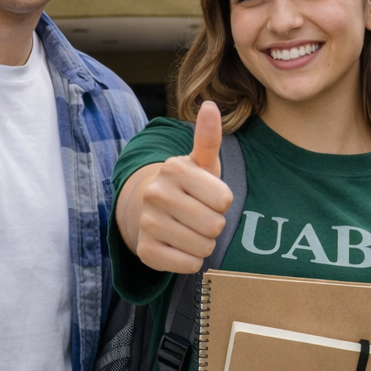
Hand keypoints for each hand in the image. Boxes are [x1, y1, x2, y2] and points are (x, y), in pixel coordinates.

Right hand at [126, 101, 232, 273]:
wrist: (149, 210)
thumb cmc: (188, 186)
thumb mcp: (201, 162)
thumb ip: (208, 137)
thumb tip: (209, 105)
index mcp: (174, 169)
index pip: (224, 199)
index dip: (222, 202)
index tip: (208, 197)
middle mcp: (156, 194)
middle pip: (215, 225)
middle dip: (214, 224)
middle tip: (199, 216)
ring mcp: (148, 223)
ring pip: (203, 247)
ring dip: (204, 243)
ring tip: (190, 230)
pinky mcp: (146, 250)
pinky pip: (189, 265)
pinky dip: (191, 260)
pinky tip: (179, 245)